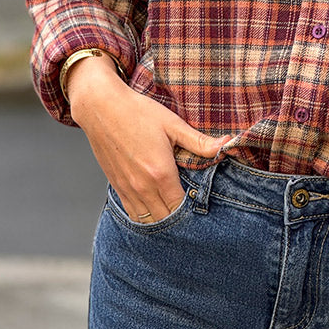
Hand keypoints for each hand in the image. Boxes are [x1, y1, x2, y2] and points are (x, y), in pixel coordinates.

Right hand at [67, 53, 230, 222]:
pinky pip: (132, 213)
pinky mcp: (116, 186)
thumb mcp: (173, 125)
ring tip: (175, 215)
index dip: (193, 211)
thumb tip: (227, 144)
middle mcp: (142, 186)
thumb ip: (199, 142)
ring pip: (147, 220)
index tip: (203, 207)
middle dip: (180, 220)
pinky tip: (154, 210)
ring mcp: (127, 188)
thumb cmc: (138, 112)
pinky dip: (144, 216)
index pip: (181, 207)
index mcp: (160, 173)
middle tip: (193, 215)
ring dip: (162, 221)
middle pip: (165, 219)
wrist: (101, 108)